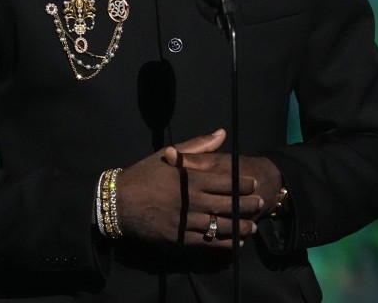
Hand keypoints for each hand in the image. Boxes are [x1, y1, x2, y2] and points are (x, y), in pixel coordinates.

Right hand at [116, 129, 262, 247]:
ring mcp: (186, 222)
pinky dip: (224, 244)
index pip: (226, 182)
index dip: (243, 185)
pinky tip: (234, 243)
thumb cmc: (143, 176)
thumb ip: (197, 146)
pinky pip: (207, 243)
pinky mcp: (179, 239)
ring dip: (240, 227)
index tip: (253, 185)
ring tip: (252, 227)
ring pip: (221, 226)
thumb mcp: (167, 156)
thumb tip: (221, 134)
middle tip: (259, 204)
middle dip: (247, 205)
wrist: (118, 203)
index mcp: (190, 179)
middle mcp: (191, 201)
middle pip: (228, 205)